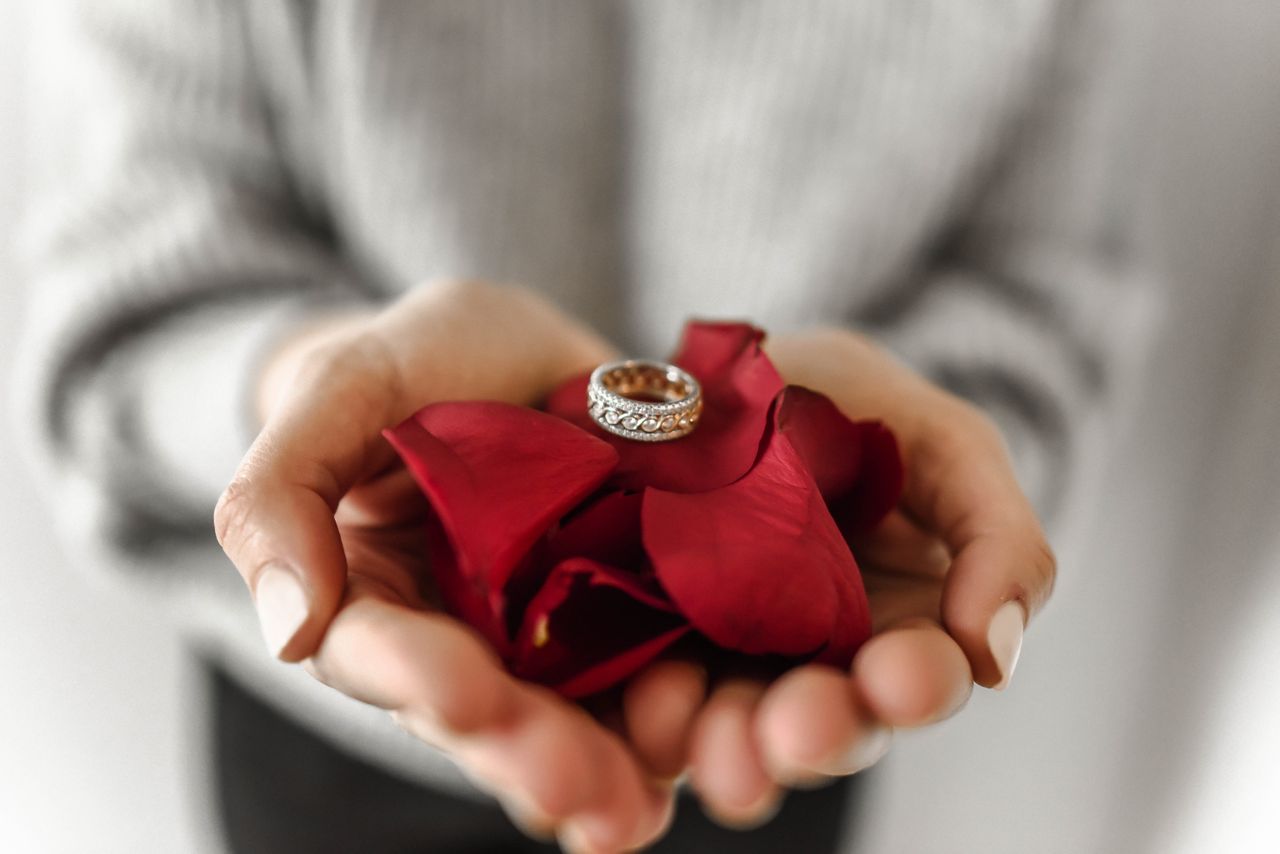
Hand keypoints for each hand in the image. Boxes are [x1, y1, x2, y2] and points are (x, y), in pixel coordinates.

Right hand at [214, 281, 674, 852]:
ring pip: (568, 722)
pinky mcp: (630, 616)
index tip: (462, 694)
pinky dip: (671, 724)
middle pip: (484, 714)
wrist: (527, 346)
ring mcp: (549, 634)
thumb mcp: (343, 386)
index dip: (417, 678)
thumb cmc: (420, 359)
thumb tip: (288, 630)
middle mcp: (462, 634)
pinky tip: (697, 751)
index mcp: (376, 594)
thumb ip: (283, 492)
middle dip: (524, 753)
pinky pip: (646, 681)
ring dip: (600, 770)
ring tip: (631, 806)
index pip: (379, 653)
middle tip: (568, 786)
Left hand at [615, 327, 1055, 824]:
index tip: (899, 680)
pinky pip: (650, 697)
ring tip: (718, 755)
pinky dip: (653, 714)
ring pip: (736, 727)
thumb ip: (998, 536)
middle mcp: (816, 663)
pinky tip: (650, 708)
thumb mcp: (944, 443)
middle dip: (816, 732)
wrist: (727, 372)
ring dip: (731, 747)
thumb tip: (992, 658)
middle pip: (826, 724)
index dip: (914, 685)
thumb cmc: (852, 404)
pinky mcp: (644, 645)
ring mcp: (726, 660)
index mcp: (901, 626)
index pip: (920, 677)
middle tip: (796, 732)